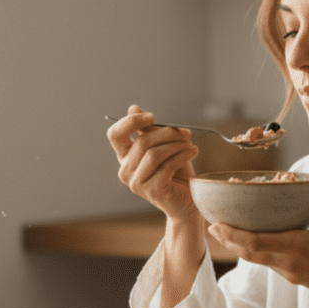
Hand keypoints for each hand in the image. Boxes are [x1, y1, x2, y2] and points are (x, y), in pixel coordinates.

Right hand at [107, 105, 199, 222]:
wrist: (188, 199)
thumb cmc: (176, 172)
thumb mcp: (163, 146)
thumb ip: (149, 130)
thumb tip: (133, 108)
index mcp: (124, 157)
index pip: (115, 134)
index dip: (130, 122)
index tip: (152, 116)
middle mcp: (125, 171)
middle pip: (142, 142)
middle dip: (167, 133)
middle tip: (185, 133)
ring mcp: (136, 183)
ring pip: (153, 154)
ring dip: (176, 145)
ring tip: (190, 143)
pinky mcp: (151, 191)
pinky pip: (166, 166)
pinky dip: (182, 156)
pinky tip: (193, 151)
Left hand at [208, 166, 308, 307]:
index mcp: (294, 247)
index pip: (254, 242)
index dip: (232, 234)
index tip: (217, 224)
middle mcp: (285, 262)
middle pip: (247, 252)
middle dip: (228, 240)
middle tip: (213, 227)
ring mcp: (286, 272)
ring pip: (254, 259)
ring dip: (238, 247)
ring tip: (225, 233)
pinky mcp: (290, 277)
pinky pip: (265, 263)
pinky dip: (253, 252)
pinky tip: (251, 242)